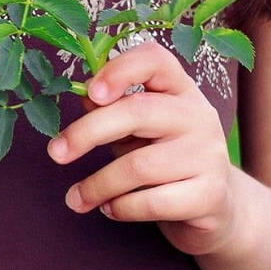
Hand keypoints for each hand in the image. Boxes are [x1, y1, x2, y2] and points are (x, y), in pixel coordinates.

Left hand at [46, 40, 242, 257]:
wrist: (215, 208)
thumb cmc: (163, 157)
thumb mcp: (136, 128)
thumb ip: (112, 108)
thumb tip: (82, 94)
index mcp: (180, 89)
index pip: (154, 60)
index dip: (119, 70)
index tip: (89, 93)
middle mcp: (199, 115)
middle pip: (137, 112)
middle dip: (87, 133)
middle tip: (55, 153)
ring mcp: (209, 155)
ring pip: (138, 166)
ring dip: (97, 184)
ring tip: (76, 198)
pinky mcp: (210, 195)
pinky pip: (152, 202)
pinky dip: (121, 208)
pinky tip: (109, 209)